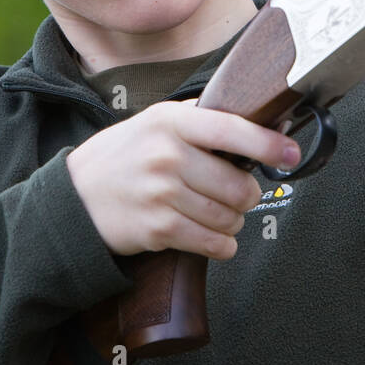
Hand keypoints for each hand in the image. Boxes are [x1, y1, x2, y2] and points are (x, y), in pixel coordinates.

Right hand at [66, 99, 300, 259]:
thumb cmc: (123, 156)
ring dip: (234, 221)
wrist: (74, 197)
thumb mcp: (154, 121)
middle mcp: (167, 155)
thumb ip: (200, 118)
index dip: (267, 144)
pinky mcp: (157, 228)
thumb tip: (259, 119)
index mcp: (171, 122)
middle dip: (248, 195)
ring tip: (223, 215)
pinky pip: (211, 243)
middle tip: (240, 194)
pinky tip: (217, 239)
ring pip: (228, 216)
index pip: (231, 130)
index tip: (291, 153)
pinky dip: (223, 245)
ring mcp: (162, 193)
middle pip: (238, 184)